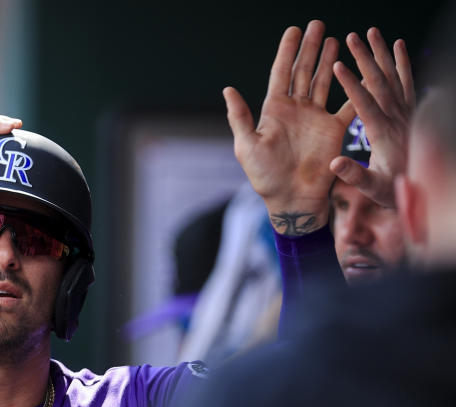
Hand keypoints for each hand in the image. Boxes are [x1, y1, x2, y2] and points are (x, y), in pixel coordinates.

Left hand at [224, 20, 354, 234]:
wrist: (291, 200)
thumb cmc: (264, 177)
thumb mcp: (246, 146)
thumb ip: (240, 117)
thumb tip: (228, 89)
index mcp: (274, 110)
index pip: (281, 73)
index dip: (287, 51)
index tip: (294, 29)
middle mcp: (295, 110)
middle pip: (304, 71)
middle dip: (311, 48)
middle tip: (318, 25)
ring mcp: (315, 118)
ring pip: (323, 82)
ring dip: (329, 61)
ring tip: (337, 39)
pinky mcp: (334, 130)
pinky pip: (347, 105)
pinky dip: (354, 89)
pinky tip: (360, 71)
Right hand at [331, 29, 413, 208]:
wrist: (421, 188)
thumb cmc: (393, 190)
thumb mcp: (373, 188)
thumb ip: (356, 176)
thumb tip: (335, 163)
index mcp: (383, 134)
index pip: (365, 104)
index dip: (351, 85)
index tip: (339, 66)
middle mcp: (397, 118)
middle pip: (381, 82)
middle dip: (366, 58)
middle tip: (353, 37)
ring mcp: (406, 113)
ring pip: (394, 77)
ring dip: (383, 54)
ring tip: (373, 33)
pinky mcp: (411, 111)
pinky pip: (408, 81)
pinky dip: (403, 63)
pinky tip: (398, 46)